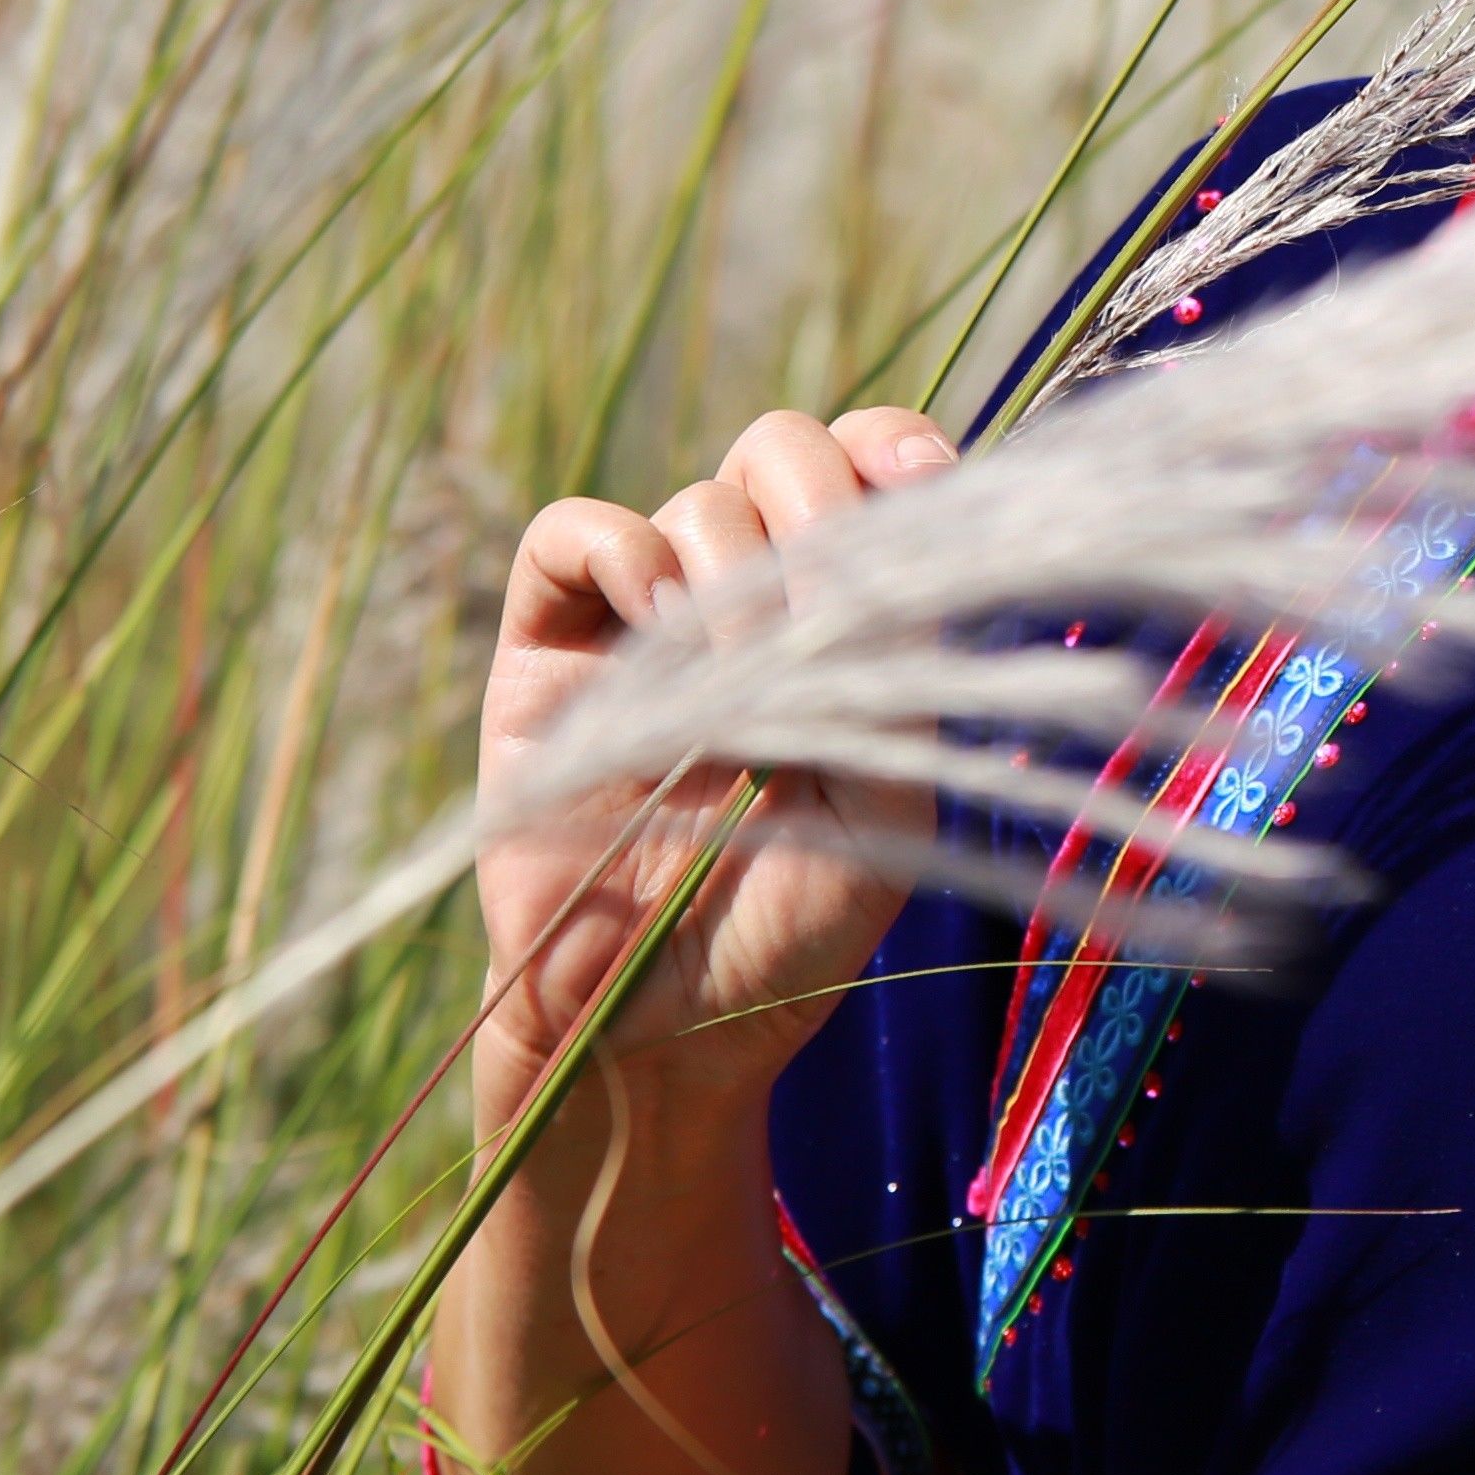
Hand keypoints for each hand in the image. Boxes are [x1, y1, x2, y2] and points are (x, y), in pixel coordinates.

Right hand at [470, 407, 956, 1119]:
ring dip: (738, 567)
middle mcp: (748, 600)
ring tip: (741, 681)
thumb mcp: (890, 792)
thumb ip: (901, 669)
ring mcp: (645, 622)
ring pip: (700, 496)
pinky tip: (660, 619)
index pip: (873, 469)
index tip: (927, 479)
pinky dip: (626, 550)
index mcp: (845, 620)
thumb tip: (896, 552)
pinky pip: (573, 535)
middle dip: (820, 500)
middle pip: (784, 452)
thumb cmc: (794, 923)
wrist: (664, 1024)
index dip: (895, 449)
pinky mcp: (548, 655)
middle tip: (822, 608)